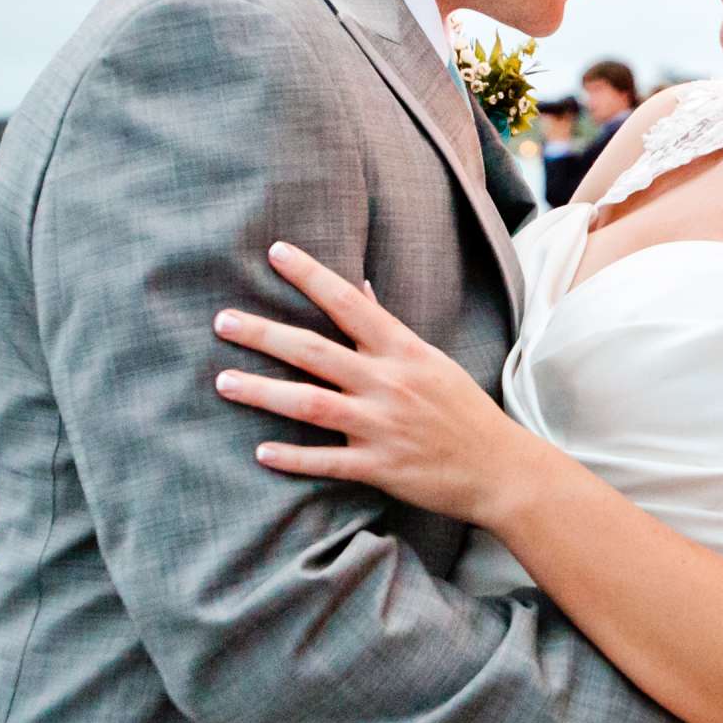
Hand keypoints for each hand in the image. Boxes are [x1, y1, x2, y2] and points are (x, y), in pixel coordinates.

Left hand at [213, 244, 525, 521]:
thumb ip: (388, 328)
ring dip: (262, 393)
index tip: (275, 253)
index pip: (350, 303)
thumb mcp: (431, 360)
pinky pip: (327, 462)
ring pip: (310, 404)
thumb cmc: (463, 410)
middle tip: (222, 321)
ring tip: (223, 381)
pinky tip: (260, 452)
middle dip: (264, 335)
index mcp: (403, 351)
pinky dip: (292, 457)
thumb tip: (360, 287)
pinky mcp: (380, 468)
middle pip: (314, 351)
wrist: (500, 469)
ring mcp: (382, 427)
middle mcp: (389, 383)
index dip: (311, 276)